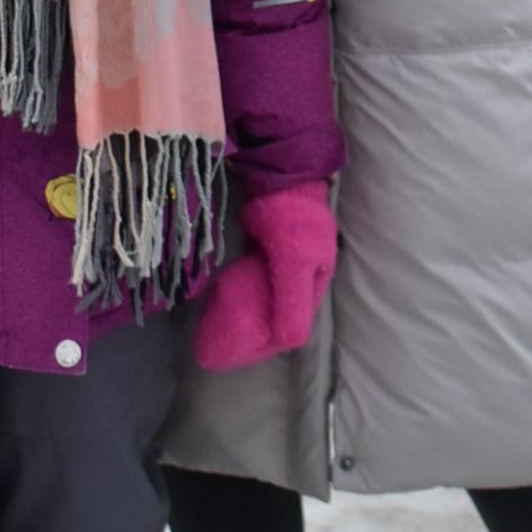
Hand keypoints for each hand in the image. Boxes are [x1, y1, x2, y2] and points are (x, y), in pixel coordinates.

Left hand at [194, 186, 336, 370]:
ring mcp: (281, 263)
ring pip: (262, 297)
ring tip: (217, 323)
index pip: (292, 326)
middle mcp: (299, 278)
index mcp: (313, 286)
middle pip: (276, 313)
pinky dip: (239, 289)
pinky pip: (251, 278)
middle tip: (222, 341)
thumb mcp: (295, 266)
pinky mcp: (264, 249)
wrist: (281, 178)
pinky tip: (220, 295)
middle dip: (252, 330)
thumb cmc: (292, 222)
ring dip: (245, 310)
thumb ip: (292, 304)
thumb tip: (290, 345)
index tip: (240, 353)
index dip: (268, 342)